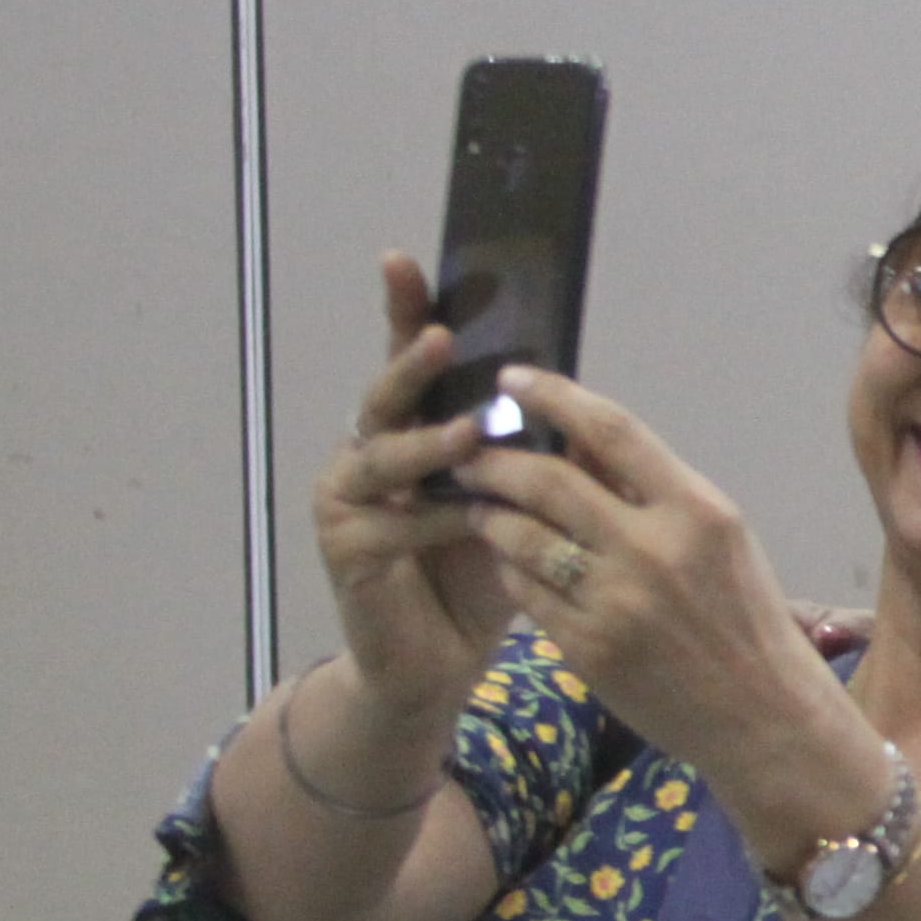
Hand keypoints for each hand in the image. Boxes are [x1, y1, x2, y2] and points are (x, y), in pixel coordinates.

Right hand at [312, 253, 527, 716]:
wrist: (439, 661)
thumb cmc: (482, 575)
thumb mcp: (516, 502)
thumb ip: (529, 452)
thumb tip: (574, 393)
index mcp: (409, 432)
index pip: (411, 363)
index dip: (403, 310)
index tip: (403, 259)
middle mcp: (367, 454)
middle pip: (387, 396)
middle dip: (413, 364)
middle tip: (446, 340)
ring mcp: (347, 500)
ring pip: (384, 457)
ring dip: (431, 444)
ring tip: (473, 433)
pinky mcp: (346, 549)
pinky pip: (395, 525)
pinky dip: (436, 520)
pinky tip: (471, 519)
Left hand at [445, 364, 867, 859]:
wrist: (764, 716)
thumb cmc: (746, 619)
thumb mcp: (721, 541)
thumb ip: (654, 492)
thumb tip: (580, 438)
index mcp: (699, 511)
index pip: (611, 430)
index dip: (553, 395)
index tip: (511, 377)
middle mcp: (655, 550)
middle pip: (548, 479)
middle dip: (493, 459)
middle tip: (465, 451)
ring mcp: (617, 602)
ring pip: (521, 535)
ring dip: (487, 514)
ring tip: (476, 505)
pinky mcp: (587, 648)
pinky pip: (523, 591)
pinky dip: (507, 566)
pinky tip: (506, 560)